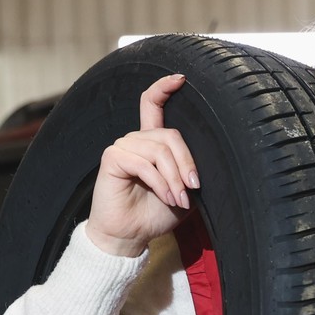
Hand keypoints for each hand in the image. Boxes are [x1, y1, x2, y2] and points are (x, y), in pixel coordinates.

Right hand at [84, 74, 200, 257]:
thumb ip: (189, 171)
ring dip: (174, 177)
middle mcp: (136, 140)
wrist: (130, 236)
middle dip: (186, 163)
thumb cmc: (155, 214)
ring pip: (159, 150)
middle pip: (169, 134)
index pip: (153, 106)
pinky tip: (166, 196)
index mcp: (151, 144)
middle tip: (192, 188)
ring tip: (178, 198)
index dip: (164, 88)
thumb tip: (201, 163)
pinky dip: (159, 181)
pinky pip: (144, 162)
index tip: (181, 78)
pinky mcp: (112, 158)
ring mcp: (123, 146)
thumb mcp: (182, 191)